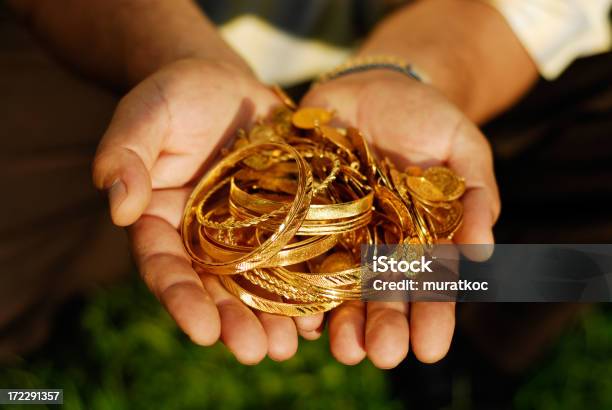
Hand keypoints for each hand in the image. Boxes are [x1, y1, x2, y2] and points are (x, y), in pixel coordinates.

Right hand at [93, 59, 318, 363]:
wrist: (224, 85)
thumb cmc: (177, 96)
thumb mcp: (145, 116)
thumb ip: (126, 155)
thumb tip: (118, 206)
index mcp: (163, 223)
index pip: (166, 268)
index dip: (182, 300)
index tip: (202, 330)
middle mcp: (203, 239)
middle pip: (216, 288)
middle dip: (234, 322)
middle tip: (256, 352)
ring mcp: (246, 232)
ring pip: (258, 282)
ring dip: (273, 316)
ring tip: (291, 344)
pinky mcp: (284, 218)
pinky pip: (296, 254)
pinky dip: (308, 282)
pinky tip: (324, 310)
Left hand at [300, 70, 500, 367]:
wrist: (375, 85)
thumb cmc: (427, 117)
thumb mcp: (464, 149)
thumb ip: (476, 196)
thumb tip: (482, 252)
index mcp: (420, 237)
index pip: (429, 284)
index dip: (433, 317)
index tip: (431, 348)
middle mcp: (378, 244)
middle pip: (381, 294)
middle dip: (384, 327)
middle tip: (384, 355)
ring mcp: (338, 231)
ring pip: (338, 285)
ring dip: (341, 320)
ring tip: (344, 348)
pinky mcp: (302, 213)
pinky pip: (296, 253)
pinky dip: (295, 284)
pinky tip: (298, 313)